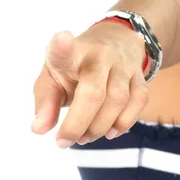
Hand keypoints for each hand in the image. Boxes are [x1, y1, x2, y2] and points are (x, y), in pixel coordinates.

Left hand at [31, 23, 149, 147]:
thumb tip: (39, 129)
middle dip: (78, 123)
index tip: (61, 38)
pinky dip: (124, 123)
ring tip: (84, 137)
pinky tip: (110, 131)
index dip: (61, 46)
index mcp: (71, 53)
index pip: (64, 49)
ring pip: (118, 100)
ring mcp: (123, 64)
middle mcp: (99, 54)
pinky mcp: (140, 75)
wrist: (116, 40)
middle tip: (65, 141)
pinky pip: (138, 102)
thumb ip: (45, 102)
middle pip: (94, 91)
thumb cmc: (75, 66)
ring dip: (99, 127)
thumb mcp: (52, 76)